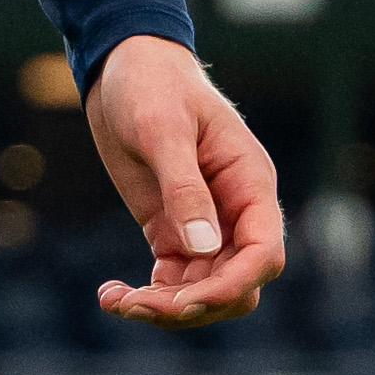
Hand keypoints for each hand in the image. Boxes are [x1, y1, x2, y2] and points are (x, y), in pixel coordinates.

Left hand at [81, 34, 284, 328]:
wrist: (123, 68)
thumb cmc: (152, 84)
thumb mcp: (163, 129)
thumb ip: (184, 187)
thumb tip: (204, 247)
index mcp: (250, 183)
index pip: (264, 253)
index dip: (233, 285)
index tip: (186, 301)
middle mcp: (235, 211)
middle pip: (236, 284)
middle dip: (193, 305)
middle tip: (137, 303)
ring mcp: (205, 225)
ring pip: (204, 290)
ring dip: (165, 307)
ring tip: (115, 301)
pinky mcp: (173, 231)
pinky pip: (174, 280)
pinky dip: (148, 294)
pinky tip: (110, 295)